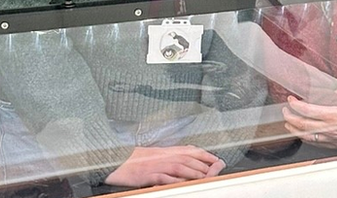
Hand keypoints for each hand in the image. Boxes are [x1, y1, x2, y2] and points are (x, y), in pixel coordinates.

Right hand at [103, 145, 225, 187]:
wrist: (119, 161)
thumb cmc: (139, 160)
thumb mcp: (159, 155)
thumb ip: (175, 156)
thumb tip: (191, 160)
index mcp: (168, 151)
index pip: (192, 150)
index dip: (206, 155)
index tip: (218, 160)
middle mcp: (165, 156)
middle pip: (189, 159)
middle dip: (204, 165)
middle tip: (216, 170)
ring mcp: (158, 165)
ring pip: (180, 167)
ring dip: (194, 172)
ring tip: (205, 177)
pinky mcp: (149, 175)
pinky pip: (164, 178)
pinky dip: (174, 181)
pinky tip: (182, 184)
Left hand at [282, 85, 336, 148]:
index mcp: (333, 115)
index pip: (307, 110)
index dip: (295, 105)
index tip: (290, 99)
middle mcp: (329, 128)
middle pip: (302, 124)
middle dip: (290, 117)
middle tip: (285, 111)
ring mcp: (330, 138)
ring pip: (305, 136)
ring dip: (294, 129)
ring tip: (288, 123)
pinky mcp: (333, 145)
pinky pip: (314, 143)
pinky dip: (304, 138)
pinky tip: (302, 134)